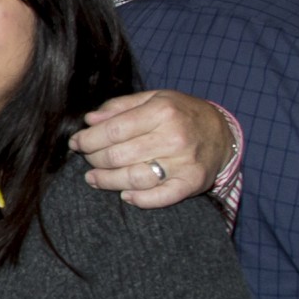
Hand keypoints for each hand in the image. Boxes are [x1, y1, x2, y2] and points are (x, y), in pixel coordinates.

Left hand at [68, 90, 230, 207]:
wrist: (222, 132)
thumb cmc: (181, 113)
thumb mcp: (154, 98)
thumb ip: (119, 107)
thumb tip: (89, 120)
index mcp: (161, 111)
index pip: (112, 130)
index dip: (88, 139)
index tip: (76, 143)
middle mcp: (173, 137)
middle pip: (118, 156)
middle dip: (94, 159)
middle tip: (87, 159)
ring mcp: (183, 162)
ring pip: (133, 178)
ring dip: (107, 181)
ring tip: (93, 178)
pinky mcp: (191, 183)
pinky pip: (161, 197)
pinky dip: (140, 200)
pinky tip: (125, 196)